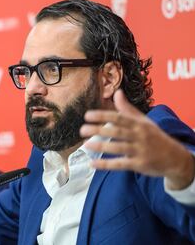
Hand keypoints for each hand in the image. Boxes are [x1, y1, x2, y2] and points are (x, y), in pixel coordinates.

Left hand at [80, 90, 194, 189]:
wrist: (175, 158)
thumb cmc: (155, 137)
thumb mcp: (143, 121)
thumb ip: (127, 109)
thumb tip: (117, 92)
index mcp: (138, 124)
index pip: (119, 117)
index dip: (102, 116)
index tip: (87, 115)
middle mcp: (139, 136)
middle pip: (117, 132)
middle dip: (98, 130)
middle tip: (82, 130)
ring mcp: (140, 151)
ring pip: (118, 148)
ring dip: (101, 146)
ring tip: (85, 144)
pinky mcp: (139, 165)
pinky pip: (120, 164)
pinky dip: (106, 164)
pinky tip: (93, 163)